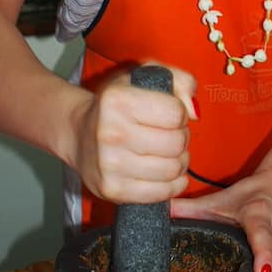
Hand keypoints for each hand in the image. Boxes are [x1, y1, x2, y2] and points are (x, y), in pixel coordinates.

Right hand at [69, 64, 197, 203]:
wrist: (77, 133)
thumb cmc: (117, 104)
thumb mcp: (144, 77)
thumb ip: (179, 80)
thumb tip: (195, 111)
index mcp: (118, 100)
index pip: (176, 113)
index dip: (181, 114)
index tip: (171, 115)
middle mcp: (110, 133)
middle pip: (176, 143)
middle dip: (182, 138)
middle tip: (172, 136)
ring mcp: (110, 165)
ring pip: (172, 169)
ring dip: (180, 162)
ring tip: (169, 154)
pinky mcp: (112, 190)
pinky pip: (161, 193)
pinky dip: (173, 185)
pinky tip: (168, 174)